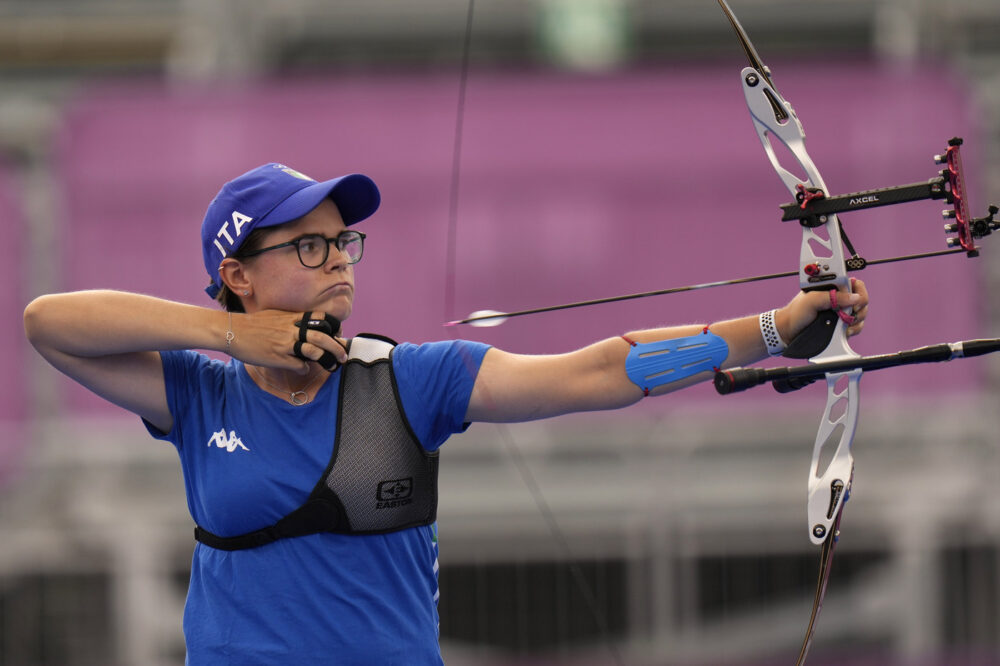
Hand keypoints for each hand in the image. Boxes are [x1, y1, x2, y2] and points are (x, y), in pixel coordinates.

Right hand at [226, 309, 348, 373]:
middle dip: (337, 347)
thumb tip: (305, 323)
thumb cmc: (253, 323)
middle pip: (323, 337)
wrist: (231, 330)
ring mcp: (286, 344)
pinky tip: (303, 369)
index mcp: (293, 317)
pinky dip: (304, 368)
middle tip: (343, 355)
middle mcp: (292, 329)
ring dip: (326, 360)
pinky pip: (299, 365)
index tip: (338, 334)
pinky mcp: (278, 357)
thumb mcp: (276, 314)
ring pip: (314, 351)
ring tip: (332, 366)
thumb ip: (292, 319)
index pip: (322, 319)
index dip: (334, 327)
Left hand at [778, 278, 868, 342]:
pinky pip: (856, 326)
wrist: (789, 331)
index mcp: (832, 287)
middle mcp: (839, 299)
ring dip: (857, 320)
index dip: (859, 292)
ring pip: (861, 313)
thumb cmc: (796, 312)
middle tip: (850, 314)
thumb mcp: (812, 300)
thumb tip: (854, 298)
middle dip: (860, 308)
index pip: (855, 284)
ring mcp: (841, 312)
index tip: (854, 302)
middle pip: (861, 299)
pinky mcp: (841, 325)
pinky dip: (854, 329)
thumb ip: (833, 297)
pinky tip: (845, 331)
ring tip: (845, 325)